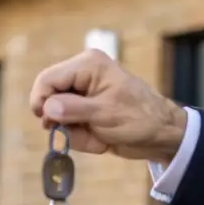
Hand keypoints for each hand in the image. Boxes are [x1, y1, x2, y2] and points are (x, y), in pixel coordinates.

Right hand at [29, 49, 187, 161]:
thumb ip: (74, 110)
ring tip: (99, 136)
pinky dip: (81, 138)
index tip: (48, 124)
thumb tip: (47, 107)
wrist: (162, 135)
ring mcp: (82, 93)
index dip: (41, 102)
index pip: (47, 79)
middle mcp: (82, 75)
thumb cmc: (140, 119)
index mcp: (87, 65)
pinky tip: (101, 139)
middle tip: (85, 131)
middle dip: (64, 122)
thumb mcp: (106, 115)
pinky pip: (69, 126)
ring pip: (57, 117)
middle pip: (49, 99)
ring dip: (75, 133)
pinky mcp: (85, 110)